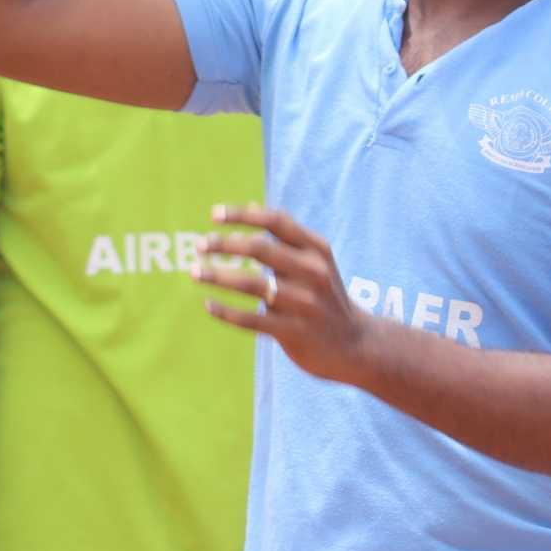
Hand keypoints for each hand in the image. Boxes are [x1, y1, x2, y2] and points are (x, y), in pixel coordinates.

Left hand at [197, 207, 373, 384]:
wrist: (356, 344)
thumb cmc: (325, 296)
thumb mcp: (315, 261)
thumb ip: (285, 238)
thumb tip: (249, 206)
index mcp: (317, 250)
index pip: (277, 222)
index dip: (243, 215)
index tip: (214, 214)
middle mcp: (313, 273)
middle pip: (261, 249)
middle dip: (225, 245)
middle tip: (199, 245)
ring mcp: (305, 304)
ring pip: (252, 284)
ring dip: (218, 276)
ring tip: (194, 271)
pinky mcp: (295, 333)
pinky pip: (252, 320)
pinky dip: (226, 311)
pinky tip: (208, 305)